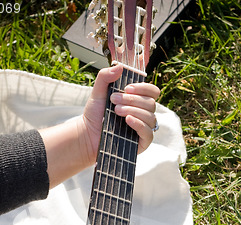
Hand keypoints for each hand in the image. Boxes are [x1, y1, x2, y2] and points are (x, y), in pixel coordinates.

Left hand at [40, 65, 159, 187]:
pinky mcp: (142, 142)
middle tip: (114, 100)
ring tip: (116, 111)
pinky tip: (127, 120)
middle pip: (150, 103)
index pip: (152, 92)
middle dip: (132, 100)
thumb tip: (120, 66)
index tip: (127, 88)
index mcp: (138, 101)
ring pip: (150, 117)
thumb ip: (105, 77)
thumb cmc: (95, 115)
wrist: (87, 134)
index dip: (143, 88)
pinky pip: (149, 133)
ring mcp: (144, 129)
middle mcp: (144, 114)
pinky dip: (139, 124)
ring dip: (133, 110)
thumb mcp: (98, 92)